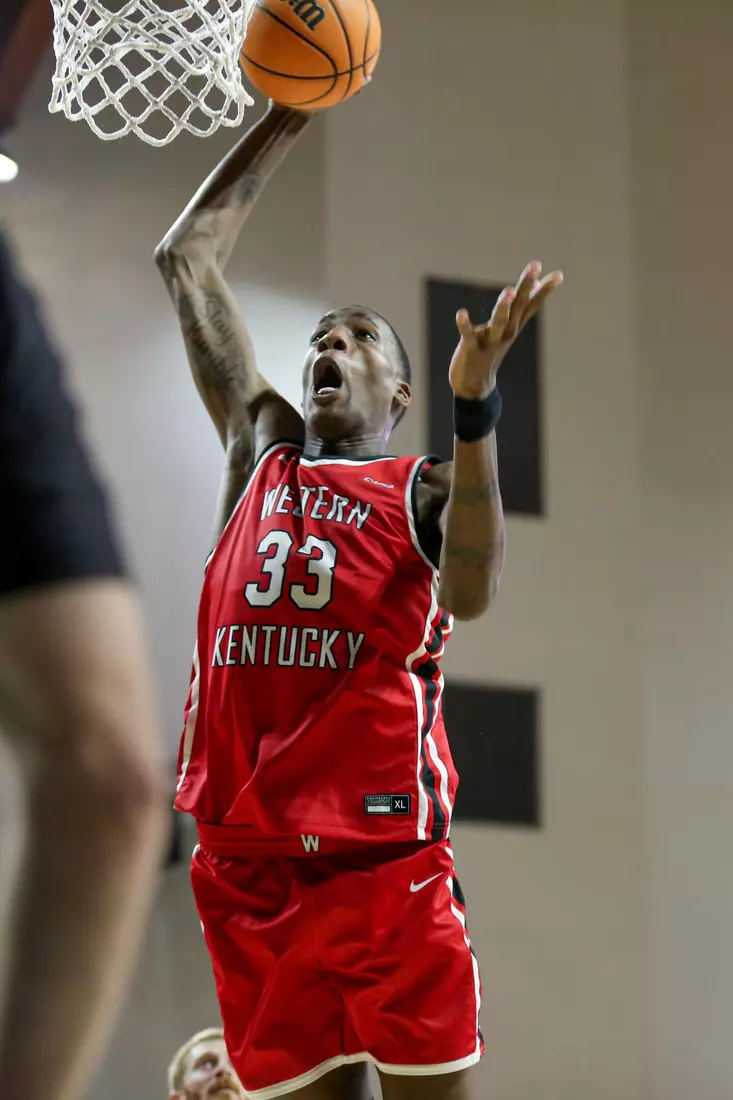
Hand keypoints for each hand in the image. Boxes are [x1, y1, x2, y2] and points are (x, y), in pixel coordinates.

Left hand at [448, 262, 562, 399]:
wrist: (474, 385)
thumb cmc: (489, 352)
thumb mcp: (506, 330)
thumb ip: (517, 309)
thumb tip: (530, 287)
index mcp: (514, 327)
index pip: (532, 305)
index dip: (544, 290)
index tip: (558, 274)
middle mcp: (506, 333)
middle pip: (518, 306)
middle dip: (526, 285)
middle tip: (536, 265)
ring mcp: (489, 341)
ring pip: (499, 322)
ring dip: (503, 307)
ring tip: (508, 291)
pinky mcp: (471, 349)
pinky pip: (468, 335)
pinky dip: (464, 325)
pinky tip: (461, 313)